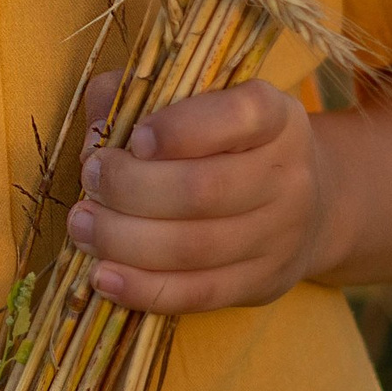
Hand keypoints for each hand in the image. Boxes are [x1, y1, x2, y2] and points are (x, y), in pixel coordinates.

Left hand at [68, 71, 336, 313]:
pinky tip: (103, 276)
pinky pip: (198, 294)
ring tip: (83, 225)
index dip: (181, 129)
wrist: (307, 204)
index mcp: (276, 116)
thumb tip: (97, 132)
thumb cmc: (228, 142)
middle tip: (91, 180)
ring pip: (194, 247)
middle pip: (204, 190)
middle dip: (131, 188)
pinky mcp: (262, 284)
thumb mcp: (199, 102)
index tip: (134, 138)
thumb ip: (140, 96)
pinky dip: (143, 289)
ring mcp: (280, 236)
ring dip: (125, 240)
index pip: (240, 116)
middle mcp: (288, 174)